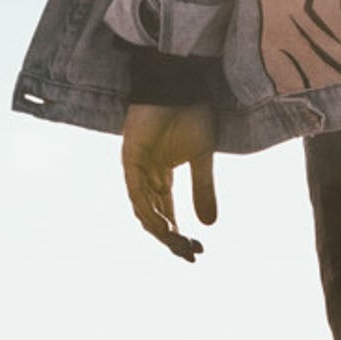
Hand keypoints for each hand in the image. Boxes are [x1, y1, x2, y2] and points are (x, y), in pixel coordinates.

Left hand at [121, 103, 218, 261]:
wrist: (179, 86)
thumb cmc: (191, 114)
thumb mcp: (203, 158)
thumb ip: (203, 190)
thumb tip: (210, 225)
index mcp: (162, 178)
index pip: (167, 215)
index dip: (179, 236)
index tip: (198, 252)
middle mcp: (147, 178)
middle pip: (155, 218)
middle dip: (172, 239)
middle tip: (191, 254)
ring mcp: (137, 170)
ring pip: (145, 211)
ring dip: (162, 231)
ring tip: (180, 244)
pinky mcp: (130, 159)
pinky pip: (136, 193)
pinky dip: (149, 211)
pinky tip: (164, 226)